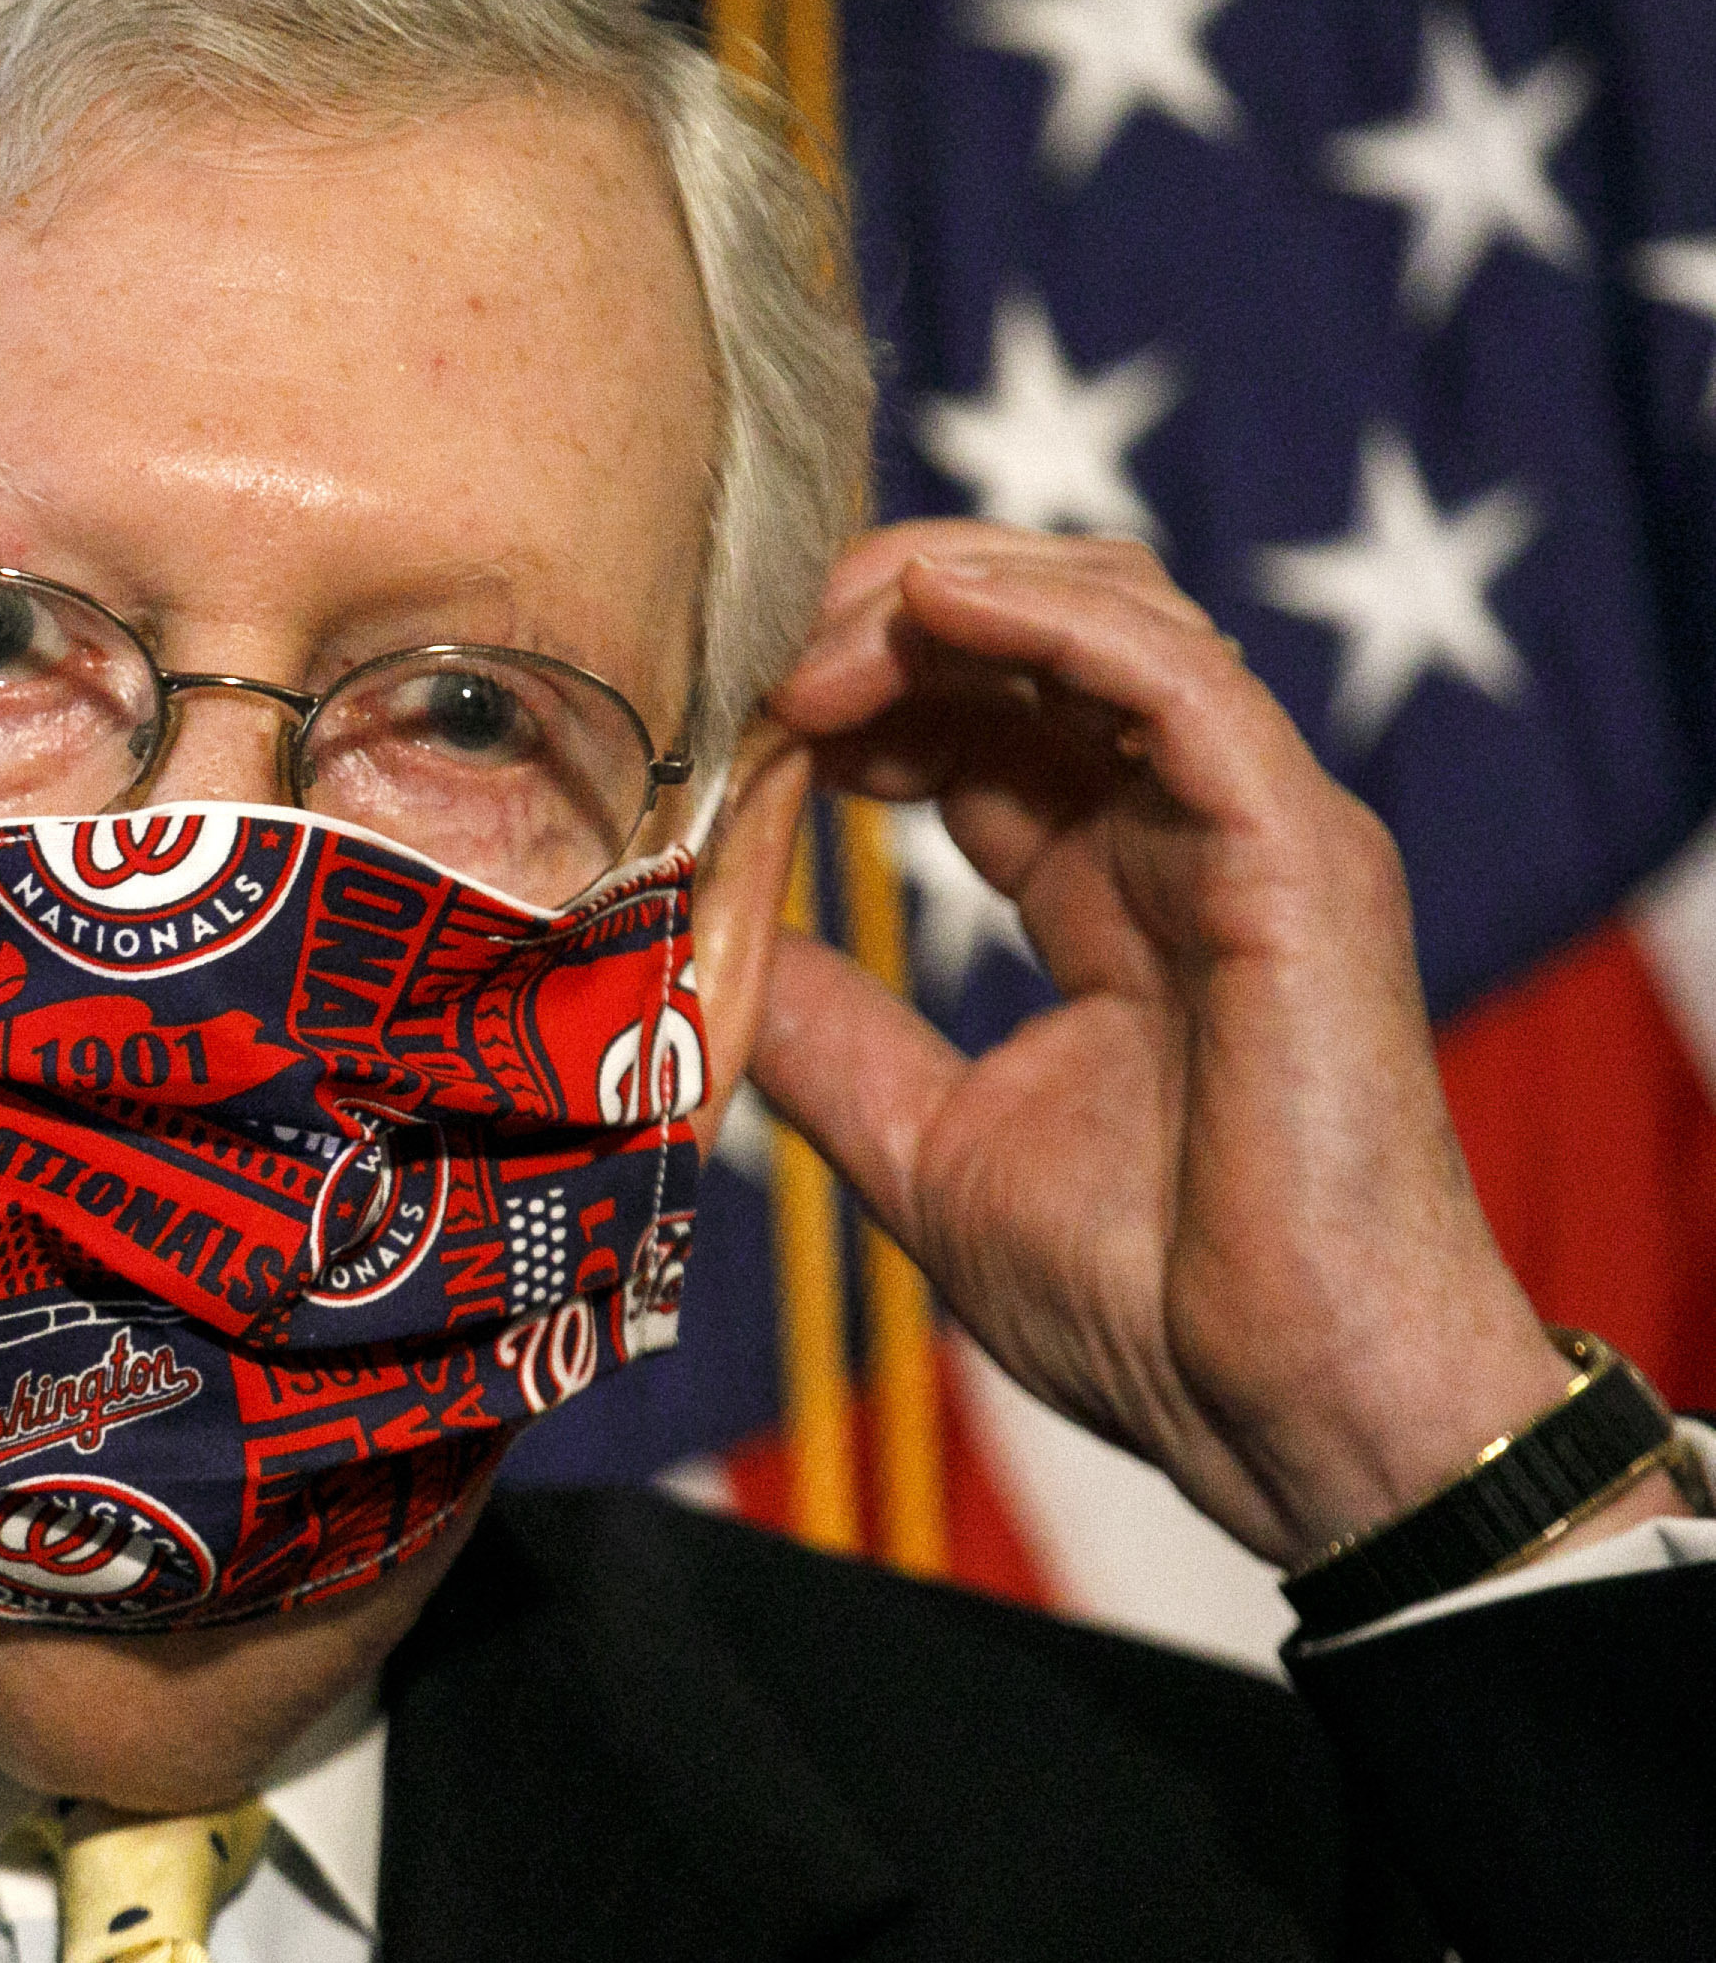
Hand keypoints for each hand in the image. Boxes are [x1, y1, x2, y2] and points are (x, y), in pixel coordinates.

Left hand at [748, 521, 1664, 1568]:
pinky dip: (1047, 619)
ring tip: (811, 653)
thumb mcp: (926, 1145)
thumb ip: (829, 1036)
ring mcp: (1250, 830)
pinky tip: (927, 611)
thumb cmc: (1150, 1311)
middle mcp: (1185, 835)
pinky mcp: (1299, 849)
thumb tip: (711, 952)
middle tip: (752, 655)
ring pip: (1105, 614)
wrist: (1287, 1413)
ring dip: (938, 597)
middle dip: (879, 613)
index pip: (977, 720)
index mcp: (1110, 890)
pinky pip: (1176, 676)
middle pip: (1033, 635)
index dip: (851, 693)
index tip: (734, 722)